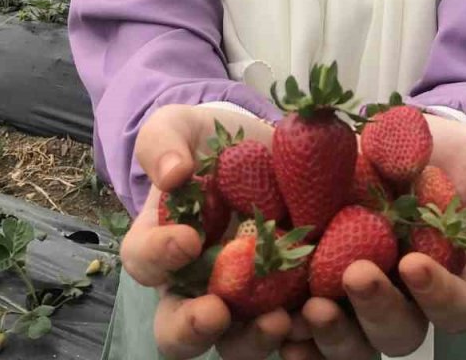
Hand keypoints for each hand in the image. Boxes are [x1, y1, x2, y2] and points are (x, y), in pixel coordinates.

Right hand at [119, 103, 301, 359]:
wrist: (264, 146)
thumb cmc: (209, 143)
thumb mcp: (180, 128)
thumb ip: (164, 143)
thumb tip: (171, 173)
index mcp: (162, 247)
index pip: (145, 262)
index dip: (159, 256)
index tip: (187, 238)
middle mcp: (197, 285)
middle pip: (180, 329)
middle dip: (194, 327)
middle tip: (216, 312)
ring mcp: (246, 299)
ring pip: (239, 343)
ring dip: (255, 340)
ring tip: (280, 320)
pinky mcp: (293, 298)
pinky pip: (296, 331)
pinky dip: (307, 332)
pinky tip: (321, 315)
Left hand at [280, 113, 465, 358]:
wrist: (403, 144)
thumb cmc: (456, 159)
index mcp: (456, 280)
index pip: (458, 309)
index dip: (439, 296)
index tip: (413, 262)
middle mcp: (408, 301)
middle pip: (400, 332)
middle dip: (378, 310)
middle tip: (356, 276)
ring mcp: (361, 301)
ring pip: (353, 343)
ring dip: (332, 334)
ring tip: (310, 308)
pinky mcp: (318, 286)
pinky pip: (306, 330)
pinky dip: (292, 336)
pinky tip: (274, 326)